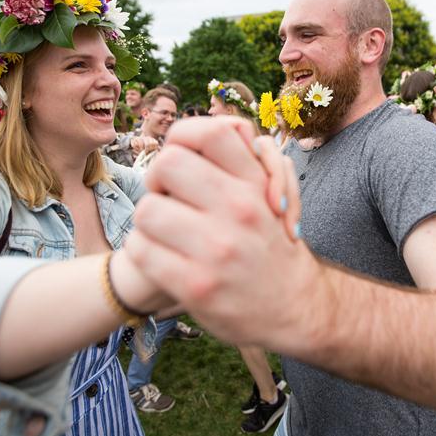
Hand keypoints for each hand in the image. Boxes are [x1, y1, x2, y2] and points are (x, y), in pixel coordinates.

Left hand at [123, 117, 316, 348]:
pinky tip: (161, 256)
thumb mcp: (272, 193)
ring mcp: (218, 250)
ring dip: (148, 220)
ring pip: (147, 209)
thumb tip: (228, 127)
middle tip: (167, 196)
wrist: (295, 308)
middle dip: (157, 179)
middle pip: (167, 164)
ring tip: (165, 230)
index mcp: (256, 184)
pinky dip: (143, 251)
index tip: (184, 160)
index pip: (212, 131)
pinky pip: (141, 250)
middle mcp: (240, 211)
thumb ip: (250, 157)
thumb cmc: (273, 243)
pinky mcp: (196, 287)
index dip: (183, 138)